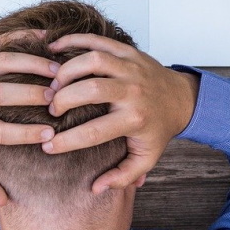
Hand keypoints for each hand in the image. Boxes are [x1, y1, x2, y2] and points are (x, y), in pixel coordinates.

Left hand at [0, 31, 59, 206]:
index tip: (51, 134)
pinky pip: (0, 41)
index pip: (0, 132)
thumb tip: (3, 200)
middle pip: (2, 95)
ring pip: (3, 63)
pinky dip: (24, 38)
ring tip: (57, 70)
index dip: (26, 134)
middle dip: (33, 95)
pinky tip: (46, 40)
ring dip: (33, 64)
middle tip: (58, 97)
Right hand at [43, 34, 198, 192]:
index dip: (66, 141)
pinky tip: (54, 49)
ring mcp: (131, 67)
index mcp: (135, 120)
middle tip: (51, 110)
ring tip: (53, 84)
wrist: (182, 99)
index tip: (47, 147)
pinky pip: (98, 41)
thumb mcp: (146, 158)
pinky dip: (73, 41)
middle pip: (90, 90)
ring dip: (67, 71)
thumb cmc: (159, 129)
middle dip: (63, 100)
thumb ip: (122, 176)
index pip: (93, 132)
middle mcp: (133, 91)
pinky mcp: (128, 51)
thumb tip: (95, 189)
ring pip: (93, 60)